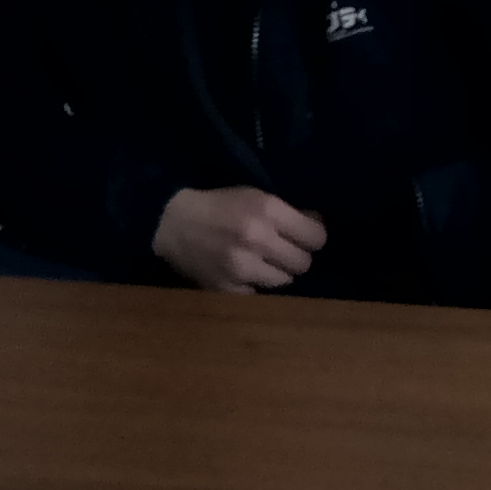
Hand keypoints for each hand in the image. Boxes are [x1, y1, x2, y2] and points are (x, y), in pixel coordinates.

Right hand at [155, 184, 324, 292]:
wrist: (172, 223)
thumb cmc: (219, 205)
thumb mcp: (256, 195)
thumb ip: (288, 212)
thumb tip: (318, 225)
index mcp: (267, 211)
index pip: (316, 237)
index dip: (314, 237)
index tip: (306, 236)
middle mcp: (257, 240)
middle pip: (303, 263)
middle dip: (298, 256)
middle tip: (285, 250)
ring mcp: (241, 267)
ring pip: (284, 281)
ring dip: (278, 272)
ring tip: (265, 261)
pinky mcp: (227, 288)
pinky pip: (260, 294)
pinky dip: (257, 285)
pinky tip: (247, 273)